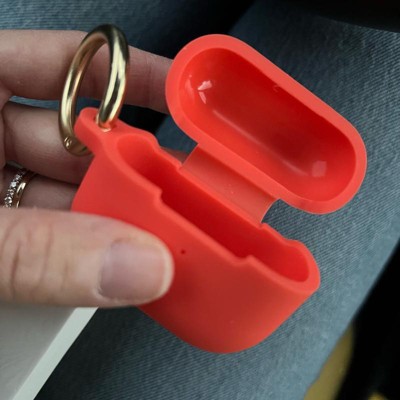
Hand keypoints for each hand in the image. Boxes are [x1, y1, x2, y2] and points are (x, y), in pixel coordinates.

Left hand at [0, 30, 173, 306]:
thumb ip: (38, 250)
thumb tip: (138, 267)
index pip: (69, 63)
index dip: (134, 77)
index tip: (187, 98)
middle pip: (82, 140)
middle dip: (135, 169)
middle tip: (181, 198)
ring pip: (72, 193)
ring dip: (115, 220)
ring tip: (158, 243)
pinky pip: (54, 231)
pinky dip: (85, 250)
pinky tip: (115, 268)